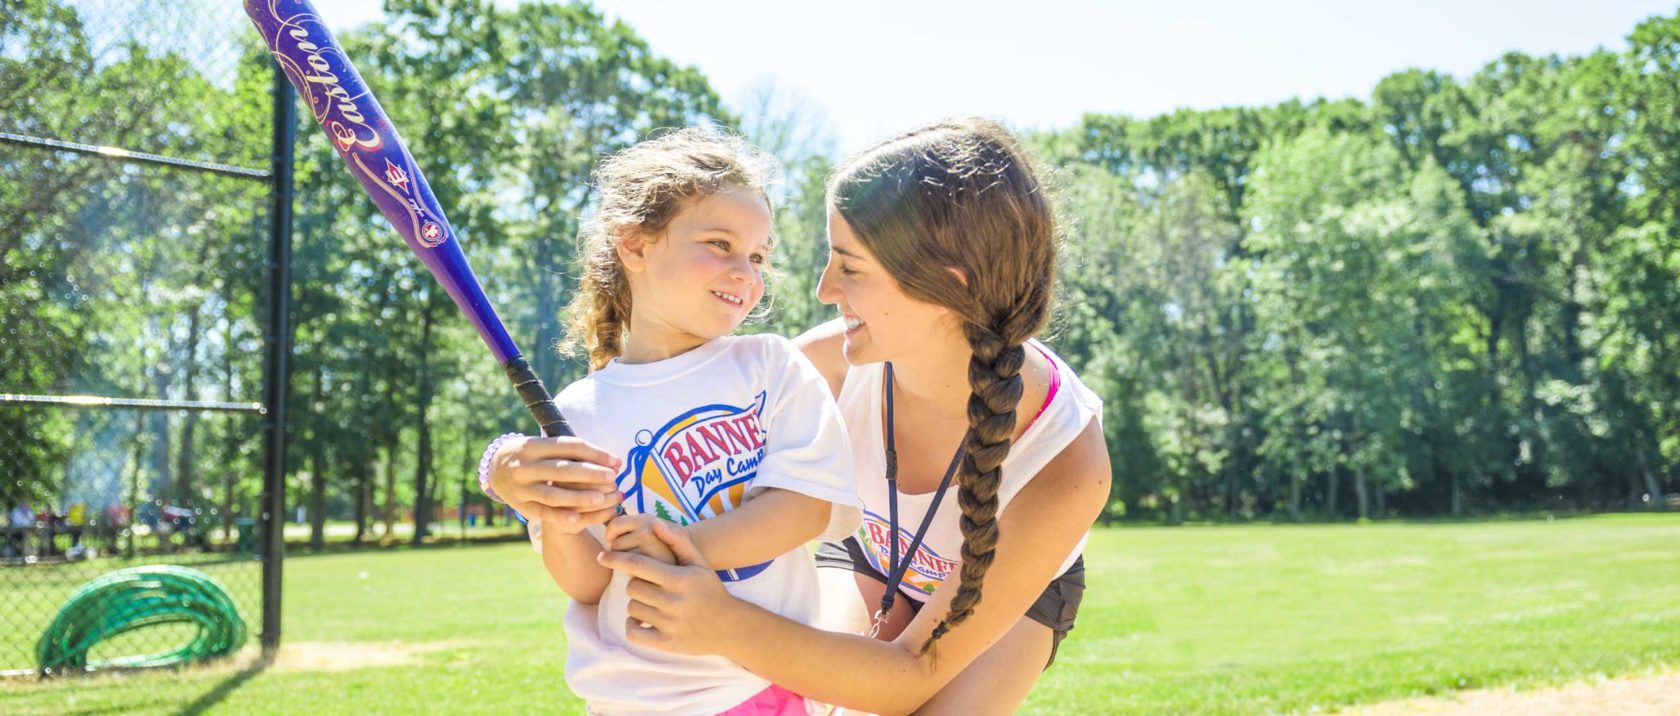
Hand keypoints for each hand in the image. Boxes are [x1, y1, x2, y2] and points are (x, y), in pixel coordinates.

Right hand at [490, 436, 622, 532]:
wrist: (494, 470)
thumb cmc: (531, 455)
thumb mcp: (542, 446)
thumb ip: (568, 451)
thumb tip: (608, 460)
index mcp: (532, 446)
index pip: (569, 446)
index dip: (595, 453)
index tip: (616, 461)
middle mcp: (524, 466)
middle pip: (562, 470)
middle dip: (590, 474)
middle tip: (612, 478)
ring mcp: (521, 488)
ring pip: (552, 494)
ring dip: (578, 497)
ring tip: (601, 499)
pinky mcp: (521, 505)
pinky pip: (542, 512)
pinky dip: (560, 516)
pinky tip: (578, 519)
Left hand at [598, 521, 740, 657]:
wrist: (730, 626)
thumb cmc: (710, 589)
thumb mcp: (698, 562)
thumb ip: (677, 540)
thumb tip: (654, 523)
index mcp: (679, 579)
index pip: (638, 565)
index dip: (616, 559)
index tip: (602, 556)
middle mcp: (673, 602)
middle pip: (632, 587)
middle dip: (636, 583)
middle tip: (650, 585)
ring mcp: (669, 624)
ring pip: (632, 608)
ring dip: (637, 603)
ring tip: (654, 602)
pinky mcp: (666, 643)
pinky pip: (634, 632)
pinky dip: (634, 625)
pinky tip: (644, 620)